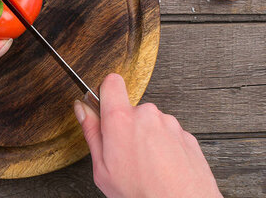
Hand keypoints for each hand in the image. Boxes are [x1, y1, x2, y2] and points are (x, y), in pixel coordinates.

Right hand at [75, 74, 221, 197]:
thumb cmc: (141, 193)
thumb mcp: (102, 168)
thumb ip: (91, 133)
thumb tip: (82, 110)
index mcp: (120, 119)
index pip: (111, 82)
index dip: (105, 92)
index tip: (103, 106)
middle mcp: (147, 115)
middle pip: (130, 109)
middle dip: (126, 126)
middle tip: (124, 153)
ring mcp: (169, 124)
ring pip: (150, 123)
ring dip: (147, 138)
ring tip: (146, 166)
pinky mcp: (187, 136)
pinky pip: (169, 135)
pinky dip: (165, 148)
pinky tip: (162, 168)